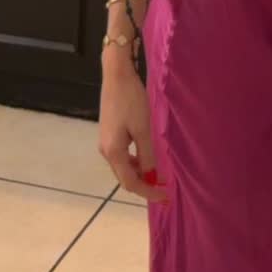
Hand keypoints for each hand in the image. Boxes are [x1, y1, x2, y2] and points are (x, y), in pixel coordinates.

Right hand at [98, 58, 167, 202]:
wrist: (116, 75)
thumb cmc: (132, 100)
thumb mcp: (143, 129)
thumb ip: (147, 155)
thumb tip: (152, 176)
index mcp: (113, 152)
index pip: (130, 183)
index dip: (148, 192)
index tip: (166, 196)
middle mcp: (106, 151)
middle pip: (124, 178)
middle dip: (144, 186)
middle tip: (164, 189)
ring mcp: (105, 143)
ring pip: (123, 168)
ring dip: (139, 175)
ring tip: (159, 175)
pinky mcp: (108, 134)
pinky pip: (122, 157)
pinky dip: (134, 163)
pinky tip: (146, 158)